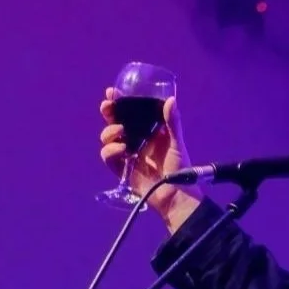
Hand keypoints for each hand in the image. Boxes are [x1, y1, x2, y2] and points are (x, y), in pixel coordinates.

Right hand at [99, 88, 201, 230]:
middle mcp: (135, 140)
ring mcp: (127, 154)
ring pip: (108, 138)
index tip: (112, 92)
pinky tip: (121, 150)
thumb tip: (171, 99)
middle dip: (108, 113)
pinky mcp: (121, 169)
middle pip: (114, 122)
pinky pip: (108, 157)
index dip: (119, 102)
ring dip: (109, 132)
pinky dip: (110, 151)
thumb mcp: (176, 143)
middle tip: (108, 107)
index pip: (130, 113)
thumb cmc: (180, 168)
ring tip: (120, 133)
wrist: (176, 195)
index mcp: (147, 131)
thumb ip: (172, 123)